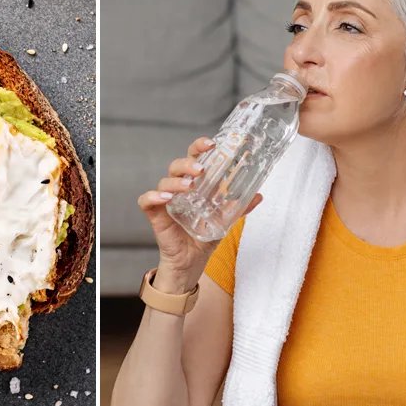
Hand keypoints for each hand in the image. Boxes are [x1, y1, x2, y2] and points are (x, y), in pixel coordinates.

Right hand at [136, 136, 262, 287]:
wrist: (191, 261)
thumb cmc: (203, 235)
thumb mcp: (225, 219)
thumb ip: (240, 207)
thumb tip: (259, 195)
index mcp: (194, 184)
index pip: (194, 158)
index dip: (199, 147)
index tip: (211, 144)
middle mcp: (179, 188)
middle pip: (177, 165)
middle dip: (188, 163)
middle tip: (200, 170)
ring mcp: (166, 200)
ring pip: (164, 181)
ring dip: (176, 181)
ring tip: (188, 187)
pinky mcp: (156, 214)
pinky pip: (147, 200)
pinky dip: (153, 196)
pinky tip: (165, 198)